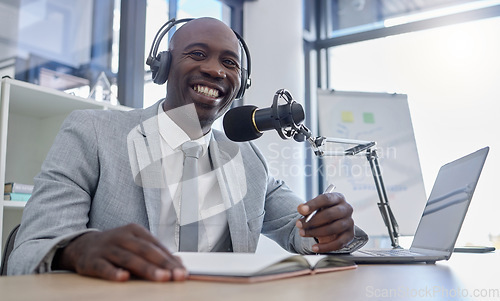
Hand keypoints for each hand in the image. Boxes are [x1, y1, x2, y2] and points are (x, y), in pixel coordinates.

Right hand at [52, 224, 186, 281]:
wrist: (83, 245)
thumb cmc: (116, 247)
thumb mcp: (135, 245)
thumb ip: (155, 253)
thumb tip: (179, 264)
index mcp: (135, 231)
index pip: (156, 245)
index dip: (171, 259)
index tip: (183, 271)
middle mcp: (122, 237)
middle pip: (146, 251)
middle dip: (163, 264)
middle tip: (177, 275)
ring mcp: (106, 248)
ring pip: (129, 258)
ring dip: (147, 269)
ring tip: (162, 278)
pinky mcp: (92, 260)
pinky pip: (104, 267)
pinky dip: (114, 272)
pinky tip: (124, 278)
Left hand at [296, 192, 353, 252]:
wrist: (331, 222)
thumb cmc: (322, 212)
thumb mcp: (314, 207)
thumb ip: (307, 208)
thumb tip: (301, 209)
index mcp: (338, 198)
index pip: (326, 199)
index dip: (313, 204)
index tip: (301, 210)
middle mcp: (346, 208)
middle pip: (330, 214)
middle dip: (312, 221)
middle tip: (299, 225)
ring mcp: (349, 222)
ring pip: (333, 228)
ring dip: (316, 232)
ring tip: (303, 233)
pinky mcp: (350, 235)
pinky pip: (338, 243)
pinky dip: (325, 246)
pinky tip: (315, 247)